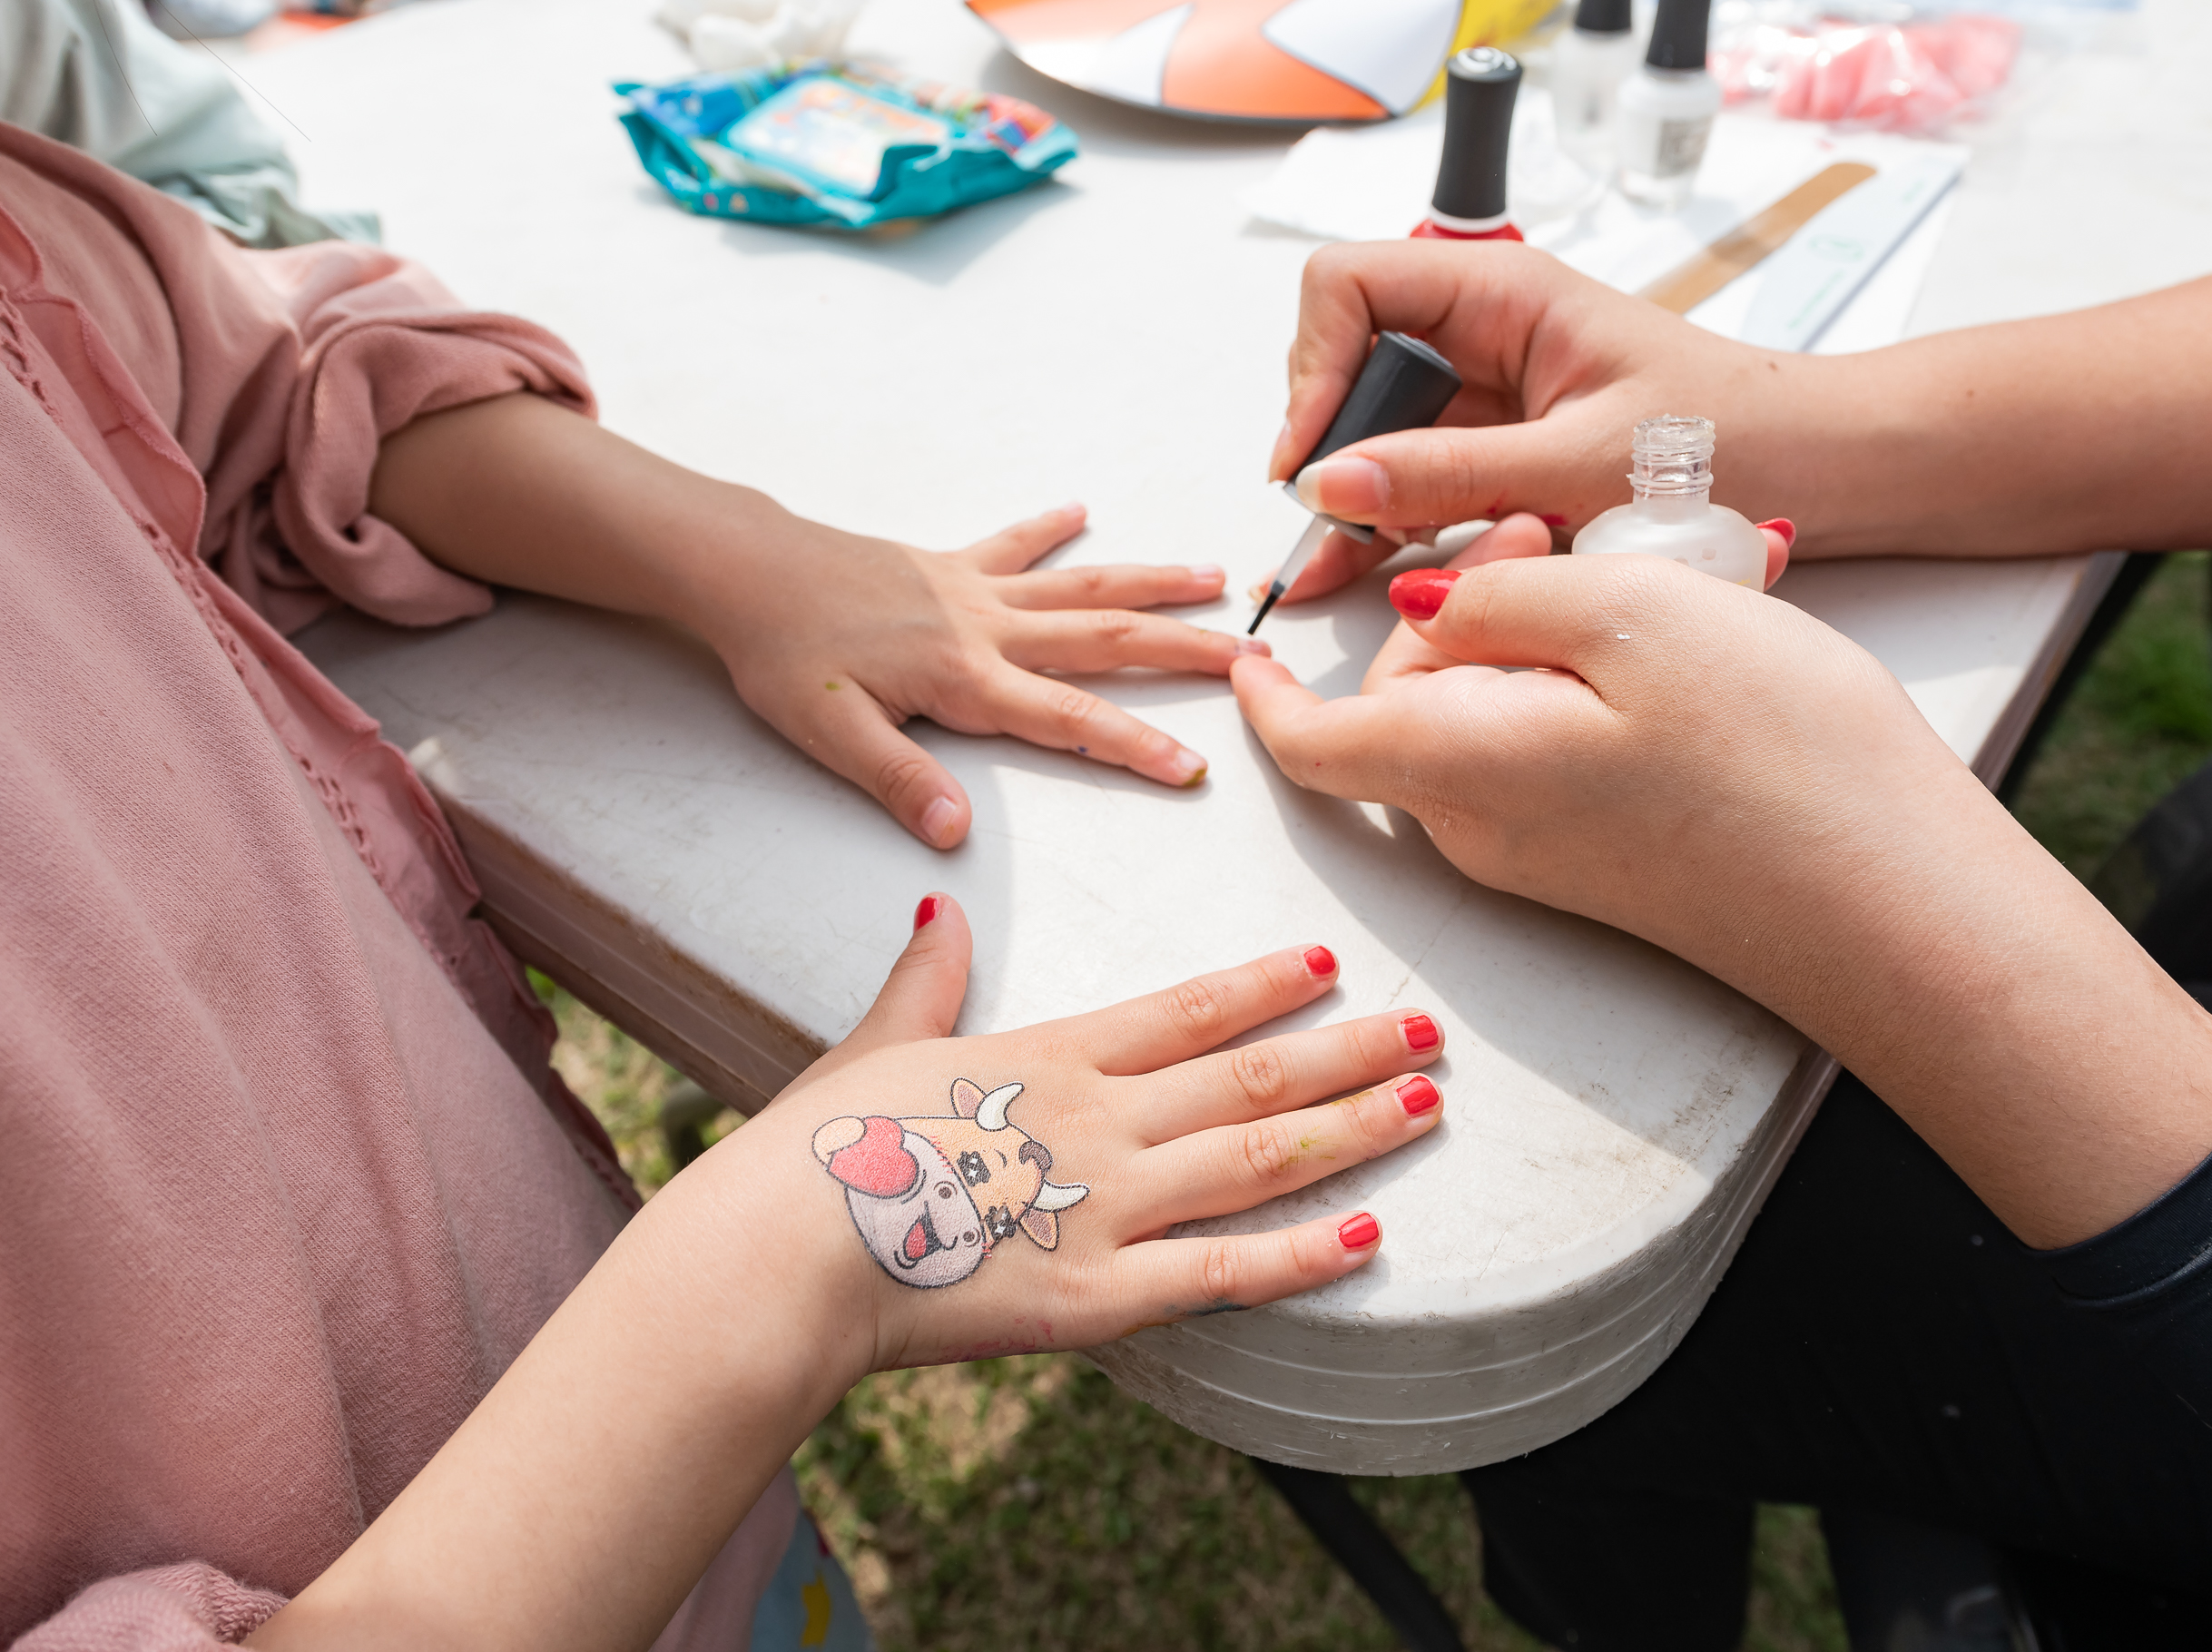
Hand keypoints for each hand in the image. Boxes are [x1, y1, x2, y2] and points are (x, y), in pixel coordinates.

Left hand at [688, 503, 1267, 847]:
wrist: (743, 571)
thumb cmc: (781, 656)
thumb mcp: (831, 735)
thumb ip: (900, 782)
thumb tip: (956, 835)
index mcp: (966, 678)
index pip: (1068, 720)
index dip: (1133, 747)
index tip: (1193, 767)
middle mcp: (985, 627)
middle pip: (1104, 639)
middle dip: (1183, 650)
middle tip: (1251, 657)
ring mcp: (970, 589)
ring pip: (1080, 584)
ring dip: (1149, 583)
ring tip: (1214, 579)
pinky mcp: (944, 564)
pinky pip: (1010, 544)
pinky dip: (1048, 528)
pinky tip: (1080, 509)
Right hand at [751, 895, 1447, 1370]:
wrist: (782, 1255)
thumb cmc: (817, 1151)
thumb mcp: (873, 1045)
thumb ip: (925, 981)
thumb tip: (937, 909)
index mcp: (1048, 1059)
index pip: (1184, 1010)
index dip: (1263, 986)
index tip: (1326, 964)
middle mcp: (1100, 1122)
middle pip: (1249, 1077)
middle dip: (1347, 1052)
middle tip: (1428, 1031)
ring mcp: (1108, 1209)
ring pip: (1258, 1158)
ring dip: (1352, 1130)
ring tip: (1428, 1103)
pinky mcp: (1100, 1299)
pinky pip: (1223, 1275)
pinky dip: (1303, 1258)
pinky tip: (1369, 1237)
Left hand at [1228, 553, 2211, 1248]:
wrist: (1904, 912)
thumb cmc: (1778, 761)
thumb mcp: (1629, 612)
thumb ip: (1500, 594)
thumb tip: (1429, 603)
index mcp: (1456, 764)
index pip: (1307, 740)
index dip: (1269, 686)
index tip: (1255, 635)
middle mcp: (1484, 828)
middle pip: (1413, 700)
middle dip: (1469, 597)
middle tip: (1566, 522)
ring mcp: (1553, 853)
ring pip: (1502, 712)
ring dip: (1560, 627)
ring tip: (1674, 571)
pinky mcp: (1616, 860)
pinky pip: (1569, 747)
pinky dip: (1609, 677)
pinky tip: (1709, 635)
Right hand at [1260, 240, 1813, 605]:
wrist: (1825, 474)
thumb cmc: (1737, 440)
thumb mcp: (1579, 464)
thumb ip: (1447, 474)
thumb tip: (1330, 483)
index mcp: (1502, 292)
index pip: (1349, 288)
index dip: (1312, 368)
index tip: (1310, 459)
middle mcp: (1485, 331)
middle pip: (1348, 362)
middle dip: (1326, 443)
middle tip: (1324, 523)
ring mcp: (1489, 393)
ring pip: (1375, 430)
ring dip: (1352, 496)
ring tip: (1333, 567)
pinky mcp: (1502, 452)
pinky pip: (1416, 477)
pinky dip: (1387, 523)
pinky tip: (1361, 571)